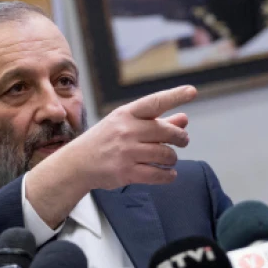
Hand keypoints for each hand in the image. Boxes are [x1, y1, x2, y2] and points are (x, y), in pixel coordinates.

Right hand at [26, 85, 196, 225]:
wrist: (77, 164)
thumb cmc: (105, 141)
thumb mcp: (126, 125)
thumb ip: (156, 122)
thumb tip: (184, 119)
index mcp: (125, 114)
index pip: (154, 102)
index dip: (174, 96)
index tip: (191, 91)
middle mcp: (126, 131)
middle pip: (165, 131)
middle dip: (180, 137)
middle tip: (183, 140)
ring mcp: (126, 152)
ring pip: (164, 154)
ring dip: (172, 158)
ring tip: (170, 159)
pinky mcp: (126, 172)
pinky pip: (157, 174)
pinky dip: (168, 175)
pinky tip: (169, 174)